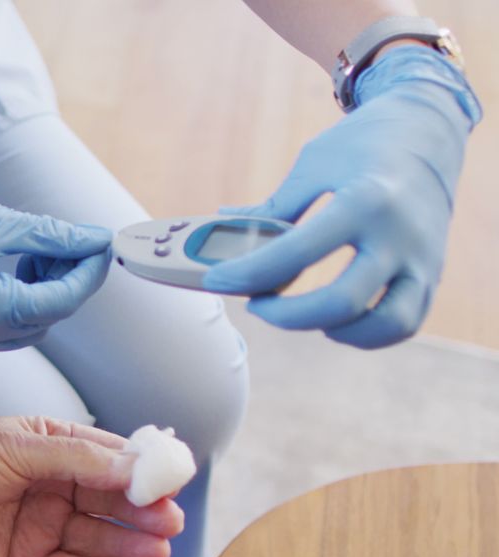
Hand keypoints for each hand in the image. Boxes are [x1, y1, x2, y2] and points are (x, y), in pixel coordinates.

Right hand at [0, 160, 111, 356]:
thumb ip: (53, 237)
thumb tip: (94, 241)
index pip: (59, 300)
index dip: (87, 273)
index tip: (102, 246)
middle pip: (47, 316)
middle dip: (67, 280)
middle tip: (74, 243)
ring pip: (29, 327)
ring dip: (45, 293)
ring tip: (38, 253)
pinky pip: (4, 329)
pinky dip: (20, 302)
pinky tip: (17, 269)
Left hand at [0, 417, 183, 556]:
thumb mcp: (14, 447)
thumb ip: (74, 459)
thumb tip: (131, 466)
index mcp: (50, 449)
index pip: (108, 459)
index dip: (142, 471)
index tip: (172, 480)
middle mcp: (50, 490)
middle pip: (110, 504)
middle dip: (142, 513)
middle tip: (168, 521)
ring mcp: (39, 529)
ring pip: (96, 541)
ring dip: (128, 546)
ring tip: (155, 550)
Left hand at [203, 47, 481, 347]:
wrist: (429, 130)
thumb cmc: (360, 144)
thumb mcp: (313, 164)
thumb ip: (274, 207)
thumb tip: (223, 224)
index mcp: (365, 200)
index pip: (296, 252)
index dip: (247, 274)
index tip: (215, 280)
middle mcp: (399, 235)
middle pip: (340, 303)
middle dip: (285, 315)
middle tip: (254, 304)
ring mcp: (423, 259)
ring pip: (383, 325)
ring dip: (331, 330)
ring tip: (297, 314)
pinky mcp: (433, 274)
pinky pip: (403, 323)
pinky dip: (364, 333)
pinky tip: (330, 320)